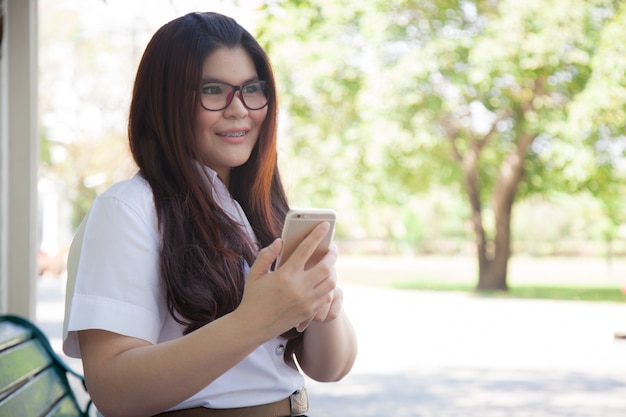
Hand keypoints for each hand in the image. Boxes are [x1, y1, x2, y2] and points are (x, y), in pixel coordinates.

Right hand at [239, 222, 337, 337]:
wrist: (253, 326)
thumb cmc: (253, 297)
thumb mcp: (254, 273)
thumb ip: (267, 254)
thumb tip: (280, 241)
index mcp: (285, 275)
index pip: (306, 249)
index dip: (317, 235)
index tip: (325, 225)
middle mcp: (299, 288)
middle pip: (326, 266)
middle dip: (332, 254)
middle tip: (331, 248)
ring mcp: (306, 301)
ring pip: (331, 282)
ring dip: (333, 271)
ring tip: (329, 264)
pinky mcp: (309, 312)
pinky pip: (327, 296)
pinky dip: (329, 286)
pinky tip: (324, 281)